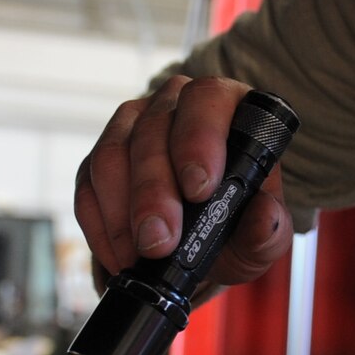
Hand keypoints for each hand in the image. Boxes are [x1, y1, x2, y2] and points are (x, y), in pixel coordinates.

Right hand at [75, 75, 293, 284]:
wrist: (201, 247)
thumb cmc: (237, 227)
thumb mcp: (262, 237)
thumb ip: (267, 229)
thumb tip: (263, 216)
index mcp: (226, 107)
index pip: (207, 99)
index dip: (199, 139)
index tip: (199, 190)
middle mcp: (174, 106)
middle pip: (152, 130)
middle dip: (152, 191)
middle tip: (159, 241)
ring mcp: (131, 128)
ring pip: (112, 154)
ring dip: (121, 211)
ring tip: (137, 256)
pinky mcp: (99, 159)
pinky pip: (87, 184)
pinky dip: (100, 224)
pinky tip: (119, 255)